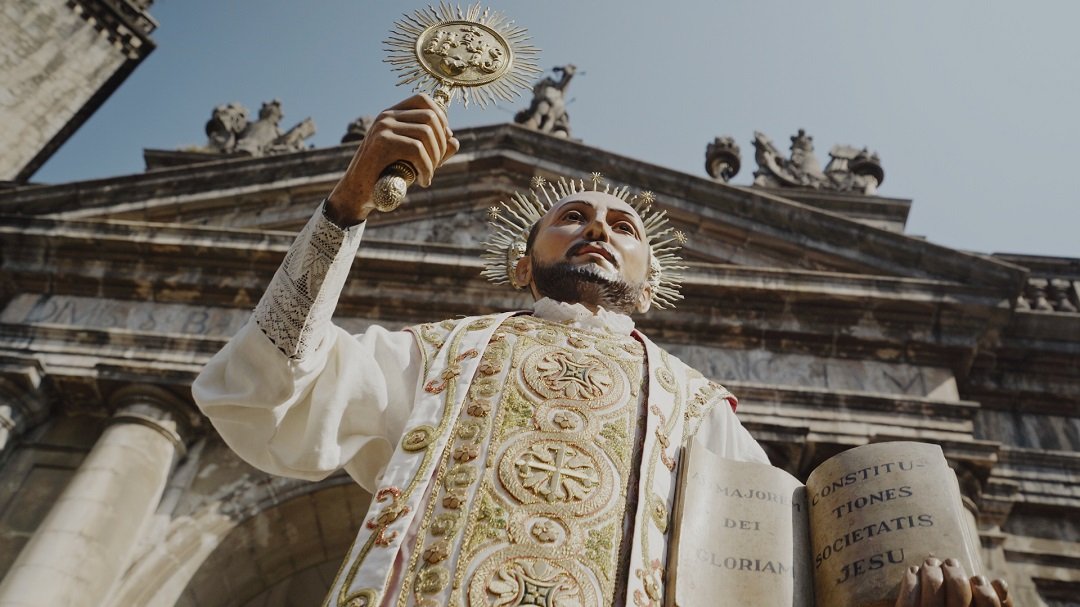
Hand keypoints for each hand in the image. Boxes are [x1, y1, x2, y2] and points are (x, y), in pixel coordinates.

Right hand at [327, 94, 459, 224]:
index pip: (423, 100)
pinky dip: (427, 168)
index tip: (443, 141)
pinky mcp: (382, 142)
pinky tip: (423, 181)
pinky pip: (417, 149)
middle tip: (436, 166)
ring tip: (428, 175)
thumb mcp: (414, 161)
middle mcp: (386, 116)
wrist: (357, 194)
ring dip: (435, 158)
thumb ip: (435, 150)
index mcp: (392, 115)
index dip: (441, 118)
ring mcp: (383, 127)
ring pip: (426, 133)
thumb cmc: (386, 177)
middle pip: (430, 117)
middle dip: (441, 144)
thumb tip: (455, 141)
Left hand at [894, 557, 1012, 606]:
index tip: (977, 578)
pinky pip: (908, 595)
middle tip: (950, 562)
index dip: (985, 589)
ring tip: (931, 563)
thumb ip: (995, 604)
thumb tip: (999, 582)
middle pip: (958, 586)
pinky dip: (912, 578)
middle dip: (954, 569)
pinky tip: (914, 572)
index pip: (988, 603)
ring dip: (931, 568)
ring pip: (933, 583)